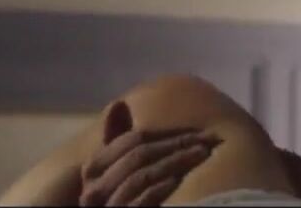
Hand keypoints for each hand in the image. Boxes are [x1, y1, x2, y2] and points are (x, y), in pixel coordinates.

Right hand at [78, 102, 220, 205]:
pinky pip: (143, 199)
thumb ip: (117, 141)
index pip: (131, 140)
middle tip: (207, 138)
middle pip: (140, 155)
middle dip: (175, 144)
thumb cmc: (118, 195)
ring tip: (202, 154)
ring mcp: (109, 205)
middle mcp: (95, 186)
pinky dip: (162, 188)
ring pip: (143, 176)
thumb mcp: (114, 169)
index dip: (164, 131)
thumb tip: (119, 104)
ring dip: (176, 162)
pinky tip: (180, 181)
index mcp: (93, 168)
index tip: (194, 129)